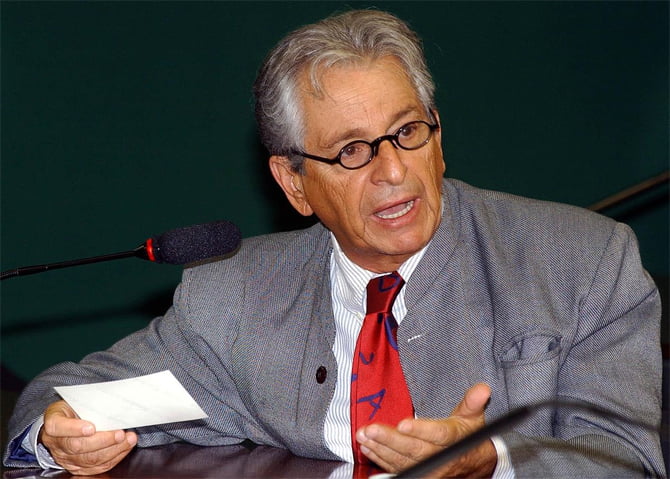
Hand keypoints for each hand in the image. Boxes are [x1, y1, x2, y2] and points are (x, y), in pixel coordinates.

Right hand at [39, 400, 136, 474]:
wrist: (66, 423)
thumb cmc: (74, 409)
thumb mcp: (76, 400)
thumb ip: (90, 403)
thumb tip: (113, 405)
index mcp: (53, 422)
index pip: (57, 427)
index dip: (74, 429)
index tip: (91, 427)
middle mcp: (56, 443)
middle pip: (77, 446)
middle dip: (103, 441)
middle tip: (120, 434)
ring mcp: (65, 458)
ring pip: (89, 459)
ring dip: (113, 450)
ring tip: (128, 440)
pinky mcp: (77, 467)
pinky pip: (96, 467)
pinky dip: (114, 458)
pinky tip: (124, 448)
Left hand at [355, 383, 496, 477]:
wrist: (472, 465)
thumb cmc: (467, 436)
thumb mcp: (473, 417)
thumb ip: (473, 402)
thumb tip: (483, 388)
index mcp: (454, 439)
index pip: (438, 435)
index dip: (420, 430)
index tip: (403, 423)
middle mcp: (439, 457)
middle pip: (414, 449)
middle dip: (390, 440)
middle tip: (370, 429)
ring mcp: (427, 468)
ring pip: (402, 461)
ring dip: (380, 449)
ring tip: (363, 436)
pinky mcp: (416, 474)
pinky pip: (396, 468)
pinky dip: (379, 458)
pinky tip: (367, 447)